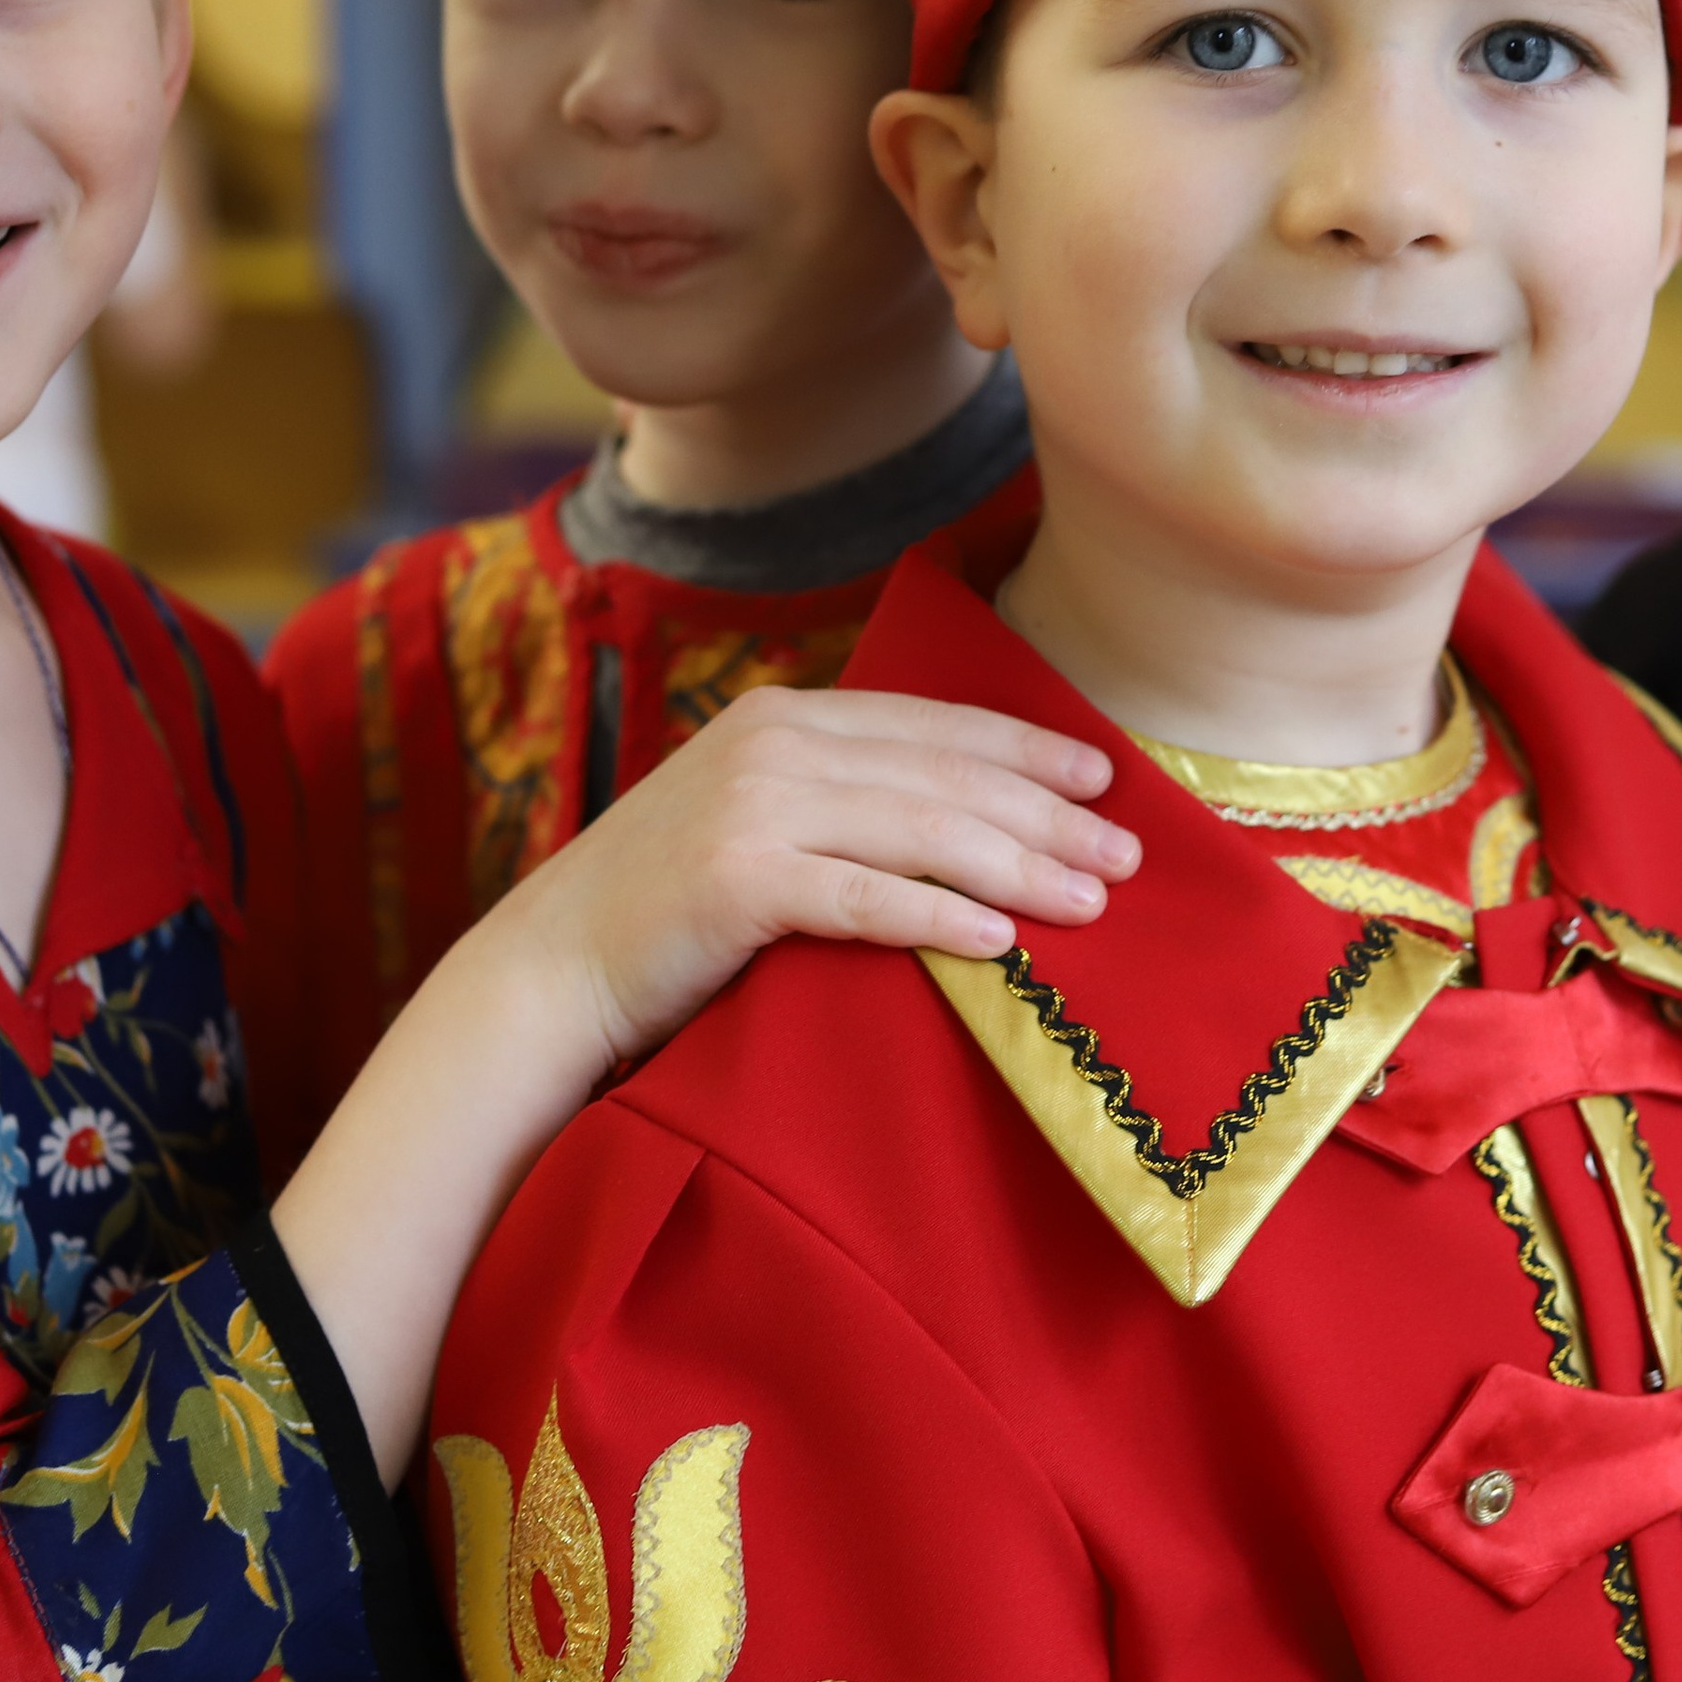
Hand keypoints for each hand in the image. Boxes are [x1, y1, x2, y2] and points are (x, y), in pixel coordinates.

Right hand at [500, 685, 1140, 1068]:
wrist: (553, 966)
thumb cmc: (671, 905)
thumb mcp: (758, 815)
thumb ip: (841, 794)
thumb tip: (967, 811)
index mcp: (786, 716)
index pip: (935, 724)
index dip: (1028, 747)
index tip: (1104, 778)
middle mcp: (773, 743)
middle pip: (946, 775)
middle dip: (1048, 813)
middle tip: (1128, 854)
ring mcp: (753, 807)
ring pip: (922, 830)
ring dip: (1020, 866)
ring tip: (1090, 901)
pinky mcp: (736, 881)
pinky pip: (864, 899)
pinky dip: (939, 917)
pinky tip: (1000, 943)